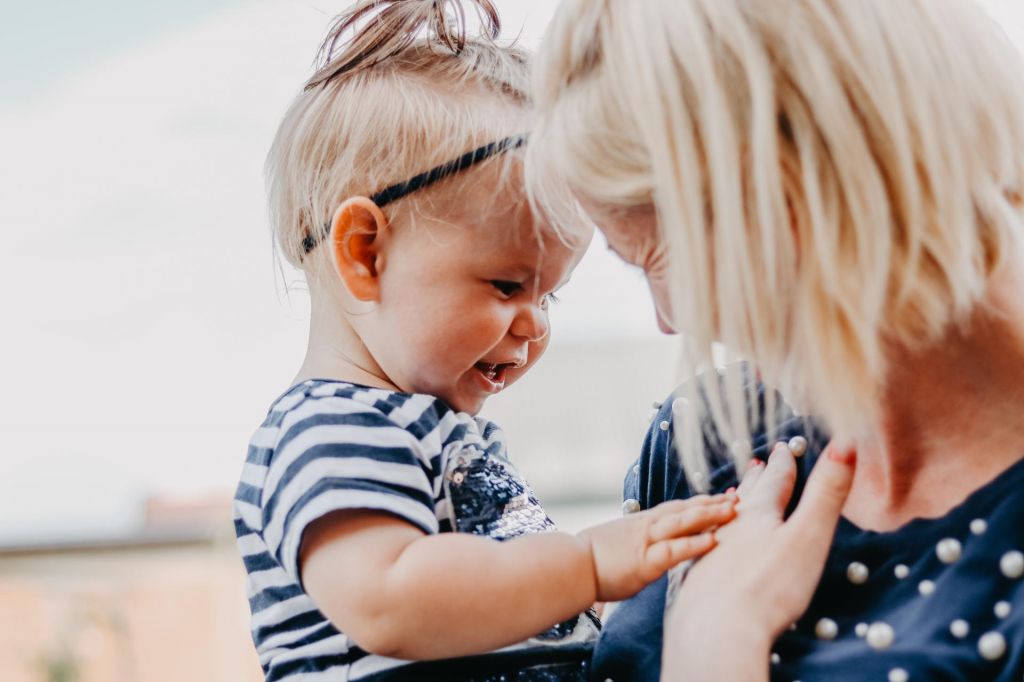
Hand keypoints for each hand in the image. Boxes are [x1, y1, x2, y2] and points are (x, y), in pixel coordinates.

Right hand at [577, 493, 736, 602]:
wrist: (569, 565)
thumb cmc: (586, 559)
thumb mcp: (615, 544)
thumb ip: (634, 544)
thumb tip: (642, 549)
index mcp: (640, 524)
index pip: (675, 509)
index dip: (699, 502)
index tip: (720, 497)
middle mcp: (646, 527)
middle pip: (685, 510)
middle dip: (712, 503)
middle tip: (738, 496)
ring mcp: (647, 542)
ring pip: (683, 522)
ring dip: (710, 515)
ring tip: (734, 510)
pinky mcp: (646, 561)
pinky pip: (675, 549)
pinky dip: (695, 543)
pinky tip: (714, 539)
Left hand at [662, 442, 855, 680]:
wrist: (715, 629)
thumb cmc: (768, 586)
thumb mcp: (808, 536)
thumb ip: (826, 493)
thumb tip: (847, 442)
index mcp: (759, 513)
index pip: (774, 482)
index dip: (782, 464)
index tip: (783, 448)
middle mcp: (729, 525)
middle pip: (746, 496)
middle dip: (756, 479)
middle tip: (755, 461)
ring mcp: (709, 550)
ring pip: (722, 518)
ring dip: (732, 504)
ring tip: (732, 494)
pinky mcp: (698, 576)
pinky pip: (705, 545)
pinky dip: (714, 534)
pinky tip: (711, 543)